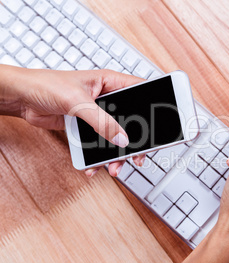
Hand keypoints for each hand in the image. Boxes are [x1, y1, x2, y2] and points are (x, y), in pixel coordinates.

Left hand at [0, 65, 144, 176]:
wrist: (21, 98)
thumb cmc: (45, 85)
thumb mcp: (78, 102)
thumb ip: (102, 121)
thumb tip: (122, 139)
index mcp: (110, 82)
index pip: (140, 90)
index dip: (153, 104)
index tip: (160, 123)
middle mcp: (106, 98)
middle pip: (131, 121)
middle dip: (134, 141)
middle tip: (137, 156)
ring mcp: (97, 114)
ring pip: (115, 136)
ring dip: (115, 155)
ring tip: (112, 167)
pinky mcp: (86, 127)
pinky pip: (98, 145)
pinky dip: (97, 158)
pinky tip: (94, 166)